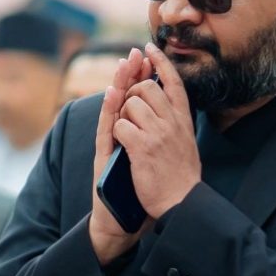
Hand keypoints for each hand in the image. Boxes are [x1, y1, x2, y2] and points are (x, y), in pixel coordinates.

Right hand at [89, 48, 153, 265]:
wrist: (123, 222)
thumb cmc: (141, 192)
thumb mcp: (155, 159)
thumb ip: (158, 137)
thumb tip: (171, 116)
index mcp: (136, 132)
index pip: (139, 97)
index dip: (144, 75)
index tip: (149, 54)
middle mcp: (121, 134)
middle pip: (126, 96)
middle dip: (133, 74)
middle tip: (136, 53)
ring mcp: (111, 145)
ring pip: (114, 108)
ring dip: (120, 83)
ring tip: (124, 64)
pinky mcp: (104, 158)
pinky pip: (107, 129)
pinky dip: (110, 110)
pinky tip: (114, 94)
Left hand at [114, 42, 200, 219]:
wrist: (181, 202)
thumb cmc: (180, 175)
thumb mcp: (185, 140)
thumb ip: (174, 119)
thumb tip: (162, 98)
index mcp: (183, 119)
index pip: (173, 81)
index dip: (160, 61)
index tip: (148, 48)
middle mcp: (173, 121)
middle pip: (146, 87)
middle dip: (130, 93)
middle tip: (128, 108)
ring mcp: (158, 133)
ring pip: (130, 103)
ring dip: (122, 115)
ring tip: (128, 133)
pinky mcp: (142, 147)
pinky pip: (120, 125)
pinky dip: (116, 132)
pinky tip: (121, 143)